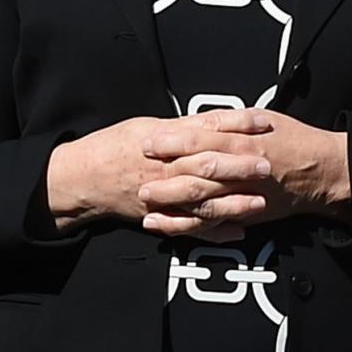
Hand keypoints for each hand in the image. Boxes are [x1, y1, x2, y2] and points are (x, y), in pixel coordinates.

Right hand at [45, 112, 271, 242]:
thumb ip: (184, 126)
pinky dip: (215, 231)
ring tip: (260, 202)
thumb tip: (218, 120)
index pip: (208, 129)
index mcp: (165, 140)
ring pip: (203, 199)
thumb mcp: (148, 126)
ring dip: (233, 202)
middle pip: (209, 164)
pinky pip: (191, 227)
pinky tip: (239, 232)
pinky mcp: (161, 216)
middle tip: (268, 165)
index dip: (238, 125)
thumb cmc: (116, 147)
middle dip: (240, 166)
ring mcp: (164, 195)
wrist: (83, 178)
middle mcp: (166, 168)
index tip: (263, 123)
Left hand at [140, 109, 351, 229]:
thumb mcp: (265, 118)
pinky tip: (163, 223)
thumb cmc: (295, 141)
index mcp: (246, 143)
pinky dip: (185, 225)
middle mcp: (243, 171)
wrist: (323, 173)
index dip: (173, 141)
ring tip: (145, 199)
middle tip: (139, 172)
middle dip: (165, 173)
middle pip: (197, 172)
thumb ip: (230, 120)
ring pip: (201, 201)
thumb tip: (199, 119)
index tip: (149, 141)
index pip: (202, 140)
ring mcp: (244, 195)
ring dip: (170, 201)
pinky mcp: (245, 213)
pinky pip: (211, 223)